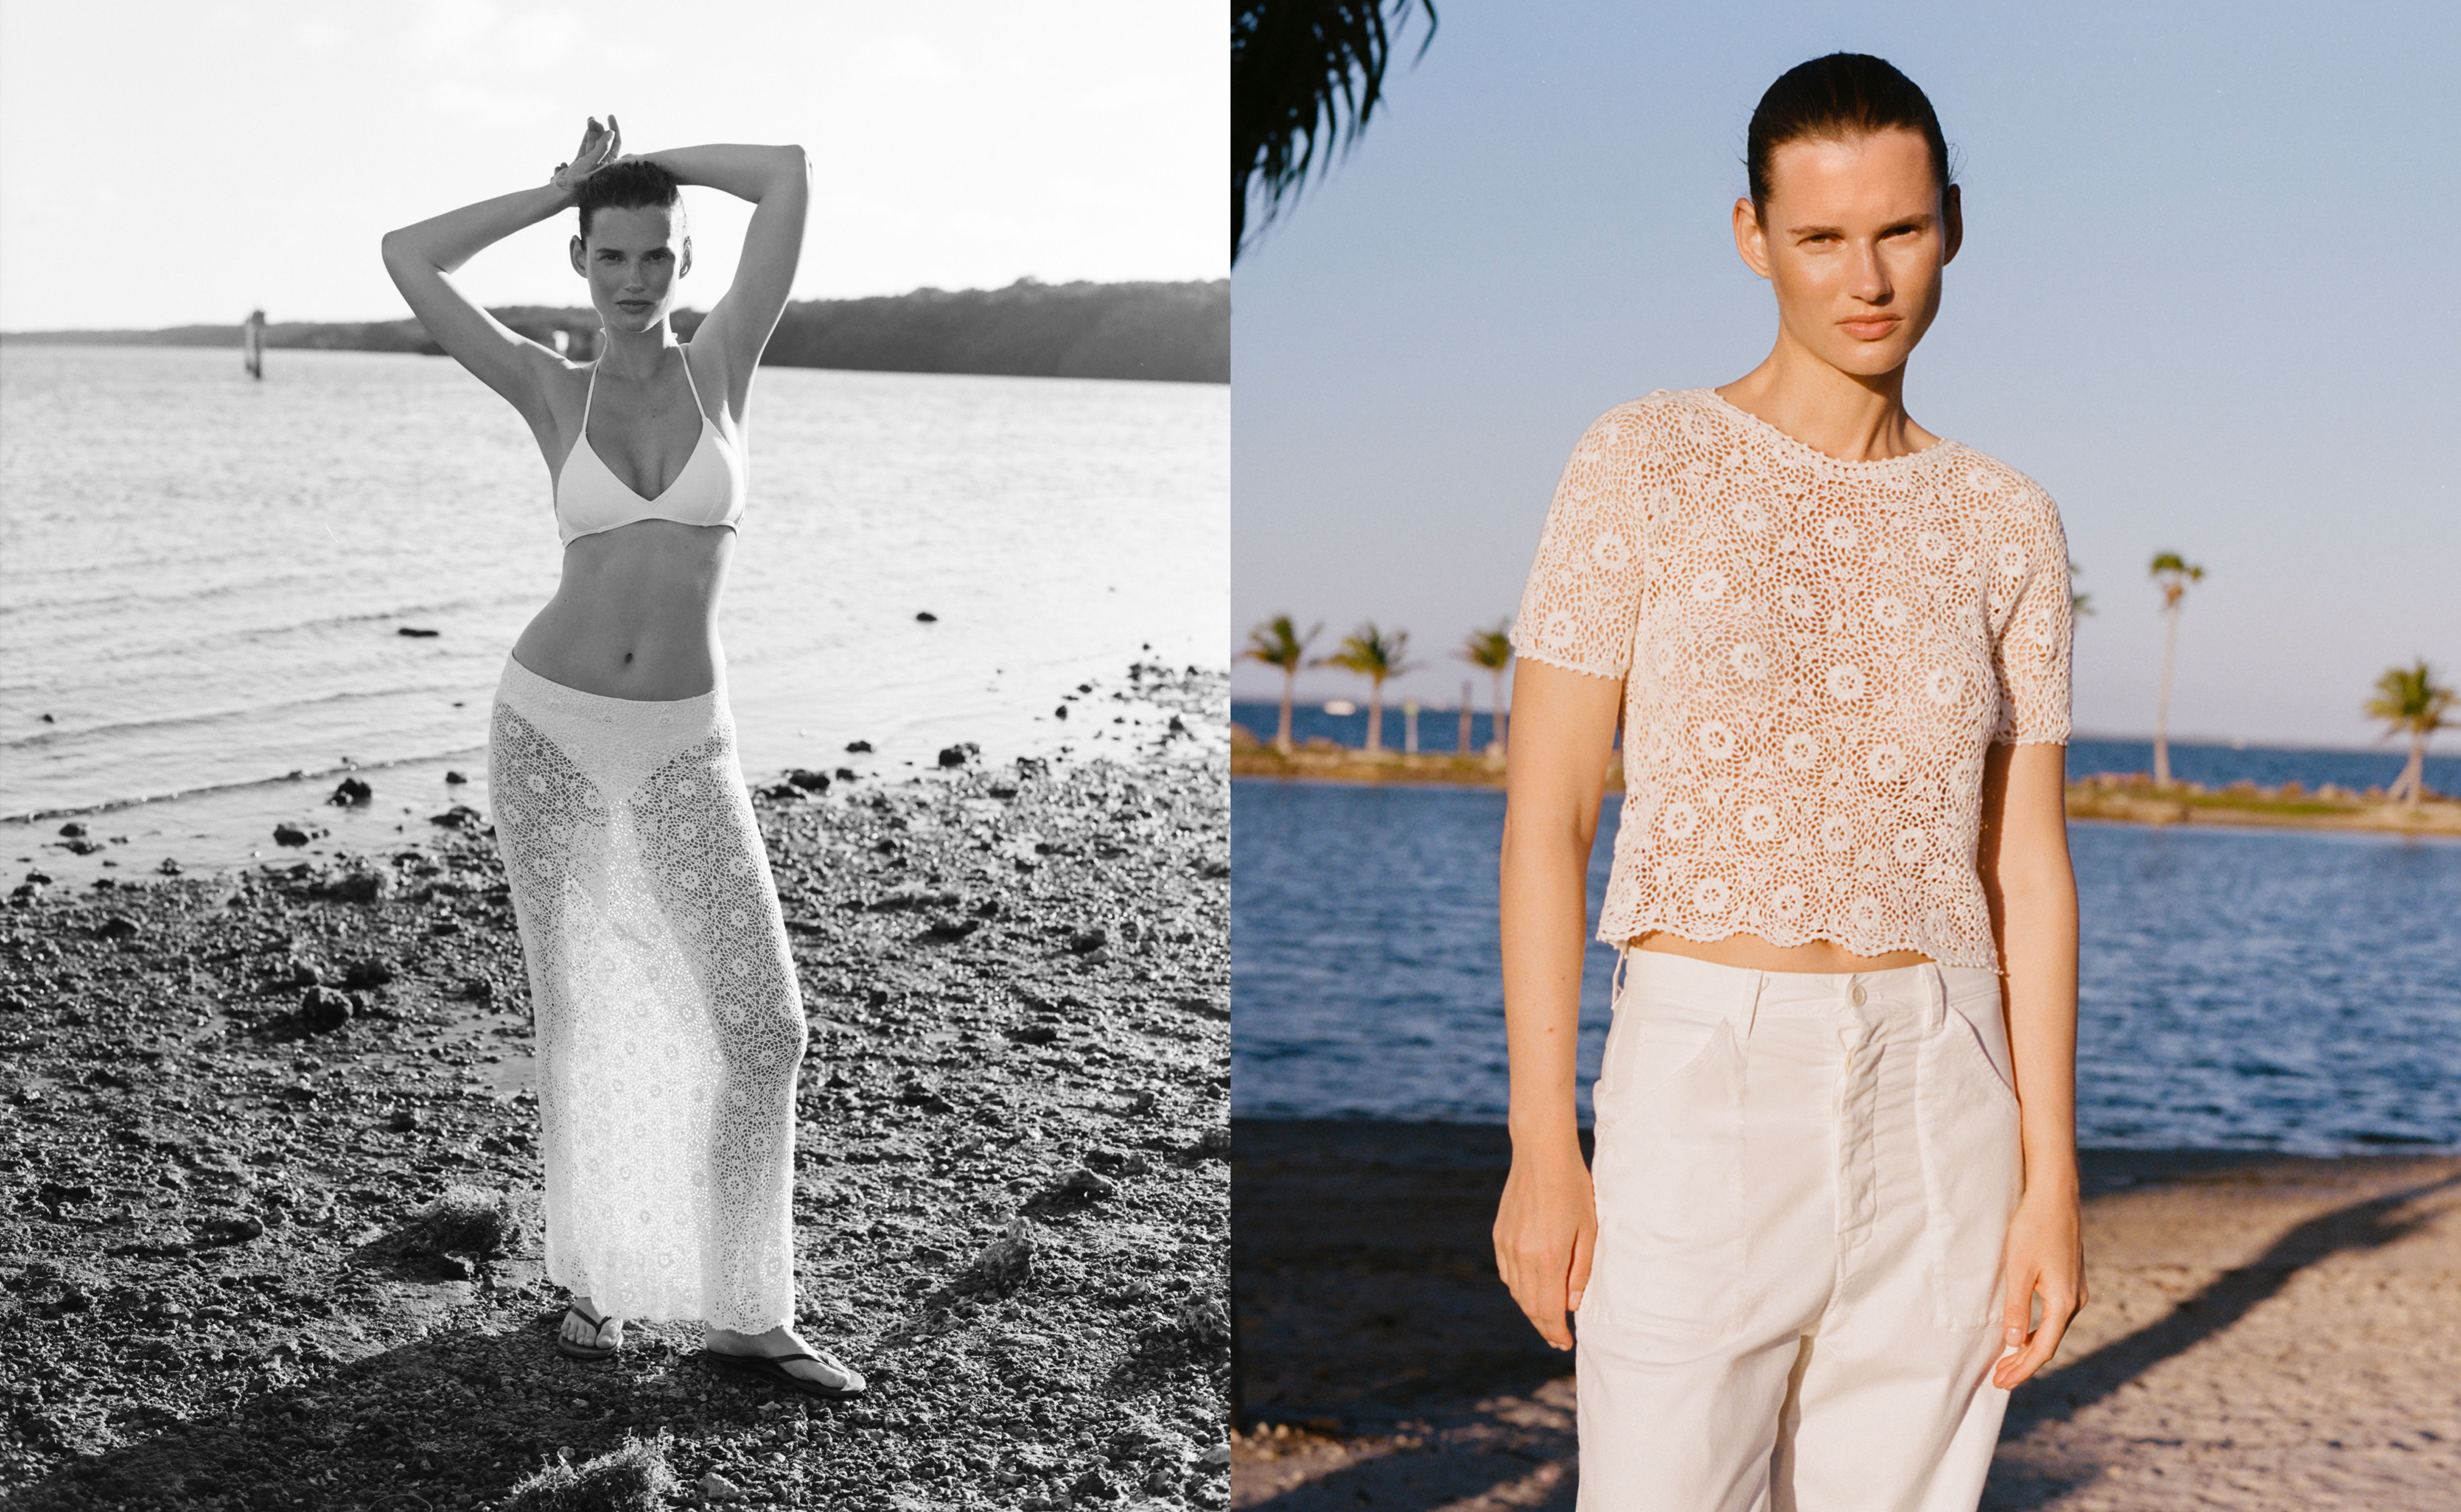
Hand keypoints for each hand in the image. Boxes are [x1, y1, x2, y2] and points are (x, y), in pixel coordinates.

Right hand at [550, 115, 622, 197]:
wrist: (561, 194)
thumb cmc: (578, 180)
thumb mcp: (591, 162)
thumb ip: (602, 147)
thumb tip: (611, 132)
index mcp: (608, 163)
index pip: (616, 142)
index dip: (614, 128)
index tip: (609, 116)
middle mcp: (601, 163)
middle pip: (604, 140)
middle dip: (599, 127)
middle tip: (591, 118)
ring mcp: (591, 163)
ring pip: (594, 143)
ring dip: (592, 131)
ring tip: (590, 119)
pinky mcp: (581, 164)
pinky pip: (586, 148)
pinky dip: (586, 138)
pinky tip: (587, 130)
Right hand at [1492, 1139, 1595, 1350]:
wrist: (1541, 1155)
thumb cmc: (1573, 1189)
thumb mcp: (1588, 1230)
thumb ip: (1581, 1271)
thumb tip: (1572, 1305)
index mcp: (1548, 1257)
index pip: (1549, 1310)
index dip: (1556, 1332)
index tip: (1564, 1344)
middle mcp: (1522, 1256)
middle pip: (1530, 1305)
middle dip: (1544, 1326)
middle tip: (1557, 1338)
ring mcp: (1507, 1245)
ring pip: (1516, 1291)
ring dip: (1531, 1308)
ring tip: (1547, 1317)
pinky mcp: (1499, 1235)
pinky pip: (1507, 1272)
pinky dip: (1518, 1287)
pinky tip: (1531, 1288)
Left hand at [1993, 1184, 2085, 1388]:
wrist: (2055, 1197)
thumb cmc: (2034, 1229)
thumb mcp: (2018, 1268)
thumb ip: (2016, 1306)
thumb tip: (2012, 1342)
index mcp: (2063, 1302)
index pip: (2041, 1348)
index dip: (2021, 1369)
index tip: (2000, 1383)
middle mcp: (2075, 1301)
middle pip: (2047, 1343)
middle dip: (2022, 1363)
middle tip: (1998, 1380)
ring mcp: (2075, 1291)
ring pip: (2051, 1331)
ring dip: (2028, 1347)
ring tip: (2005, 1363)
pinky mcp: (2070, 1282)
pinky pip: (2053, 1317)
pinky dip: (2036, 1331)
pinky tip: (2020, 1335)